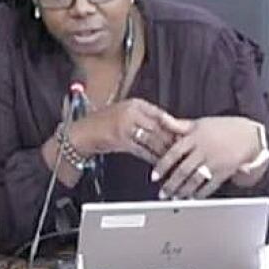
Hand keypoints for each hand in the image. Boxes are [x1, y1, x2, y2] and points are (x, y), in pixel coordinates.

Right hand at [69, 98, 191, 163]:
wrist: (82, 133)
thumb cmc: (106, 124)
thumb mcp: (127, 113)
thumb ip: (146, 117)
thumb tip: (171, 127)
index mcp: (136, 103)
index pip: (161, 115)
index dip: (175, 126)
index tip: (186, 135)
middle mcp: (132, 112)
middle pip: (159, 128)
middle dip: (173, 140)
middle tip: (185, 150)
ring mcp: (126, 125)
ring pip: (152, 140)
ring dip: (164, 151)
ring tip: (175, 159)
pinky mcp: (121, 140)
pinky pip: (142, 151)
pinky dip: (152, 158)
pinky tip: (159, 164)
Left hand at [152, 116, 261, 198]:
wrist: (250, 135)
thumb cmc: (223, 128)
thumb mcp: (200, 123)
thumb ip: (179, 125)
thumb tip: (161, 119)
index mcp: (195, 137)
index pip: (174, 153)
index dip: (162, 166)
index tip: (154, 177)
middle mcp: (204, 149)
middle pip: (183, 170)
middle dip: (171, 184)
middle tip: (163, 194)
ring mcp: (214, 161)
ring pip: (195, 180)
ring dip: (183, 191)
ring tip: (176, 197)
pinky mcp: (224, 171)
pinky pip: (210, 185)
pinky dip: (201, 194)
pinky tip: (193, 197)